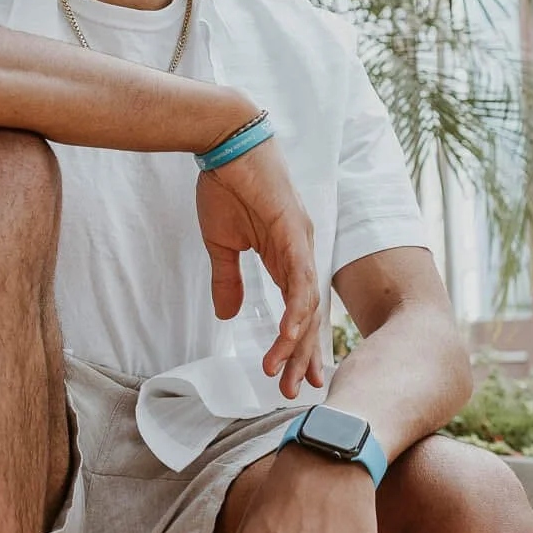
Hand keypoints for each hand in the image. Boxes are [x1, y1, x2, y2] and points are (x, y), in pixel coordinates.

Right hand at [195, 138, 323, 399]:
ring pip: (306, 303)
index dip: (295, 345)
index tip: (288, 376)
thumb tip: (229, 316)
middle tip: (295, 391)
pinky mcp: (293, 230)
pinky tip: (290, 334)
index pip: (296, 310)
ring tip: (286, 372)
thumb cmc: (226, 185)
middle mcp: (301, 253)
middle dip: (302, 355)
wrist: (224, 141)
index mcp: (286, 257)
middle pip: (308, 315)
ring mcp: (300, 242)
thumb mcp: (224, 244)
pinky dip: (296, 308)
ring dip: (296, 341)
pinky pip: (299, 278)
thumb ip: (228, 281)